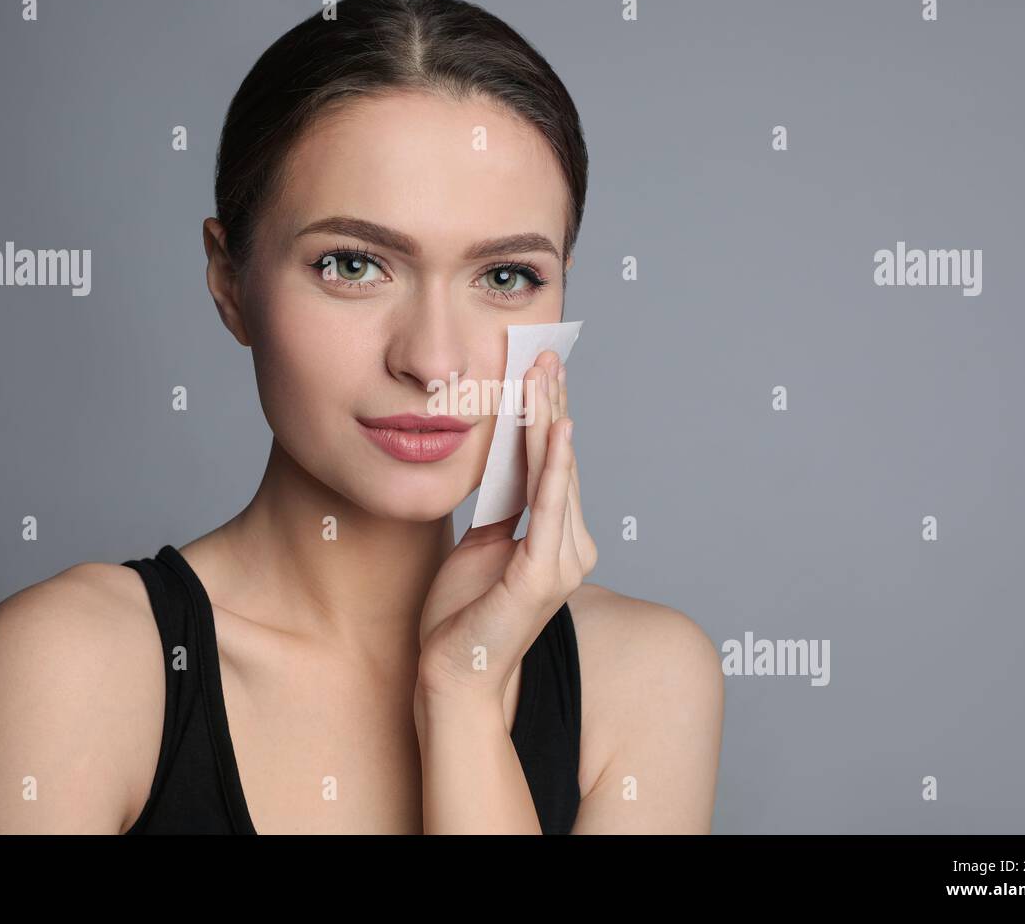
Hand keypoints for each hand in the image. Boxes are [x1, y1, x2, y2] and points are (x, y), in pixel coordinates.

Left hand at [416, 350, 597, 704]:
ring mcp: (562, 560)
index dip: (546, 416)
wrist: (452, 673)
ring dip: (549, 418)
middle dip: (551, 403)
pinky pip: (549, 506)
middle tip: (546, 352)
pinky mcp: (542, 573)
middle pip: (558, 461)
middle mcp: (572, 546)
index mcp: (558, 539)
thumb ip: (501, 509)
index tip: (540, 370)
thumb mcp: (481, 545)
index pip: (552, 466)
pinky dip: (554, 465)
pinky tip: (555, 428)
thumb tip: (503, 466)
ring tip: (545, 372)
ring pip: (554, 473)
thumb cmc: (463, 615)